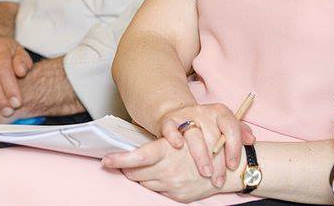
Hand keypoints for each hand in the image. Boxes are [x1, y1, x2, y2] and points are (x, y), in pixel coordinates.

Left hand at [102, 137, 219, 201]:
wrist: (228, 168)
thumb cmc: (204, 145)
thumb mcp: (181, 136)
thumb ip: (159, 142)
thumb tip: (137, 145)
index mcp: (166, 152)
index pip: (136, 158)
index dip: (119, 160)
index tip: (106, 160)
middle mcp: (167, 171)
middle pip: (135, 173)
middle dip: (126, 167)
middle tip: (121, 162)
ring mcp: (172, 186)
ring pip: (144, 183)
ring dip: (139, 176)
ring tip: (142, 167)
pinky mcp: (178, 197)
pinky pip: (157, 192)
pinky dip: (154, 184)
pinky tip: (158, 176)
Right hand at [156, 103, 255, 187]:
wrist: (179, 116)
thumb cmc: (206, 127)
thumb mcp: (223, 127)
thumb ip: (240, 132)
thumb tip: (252, 140)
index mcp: (219, 112)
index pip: (231, 127)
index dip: (234, 148)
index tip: (233, 166)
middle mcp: (203, 111)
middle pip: (213, 136)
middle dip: (217, 162)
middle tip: (219, 180)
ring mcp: (185, 116)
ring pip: (194, 135)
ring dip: (201, 156)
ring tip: (205, 173)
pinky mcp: (169, 121)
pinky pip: (171, 128)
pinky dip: (174, 136)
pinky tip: (178, 146)